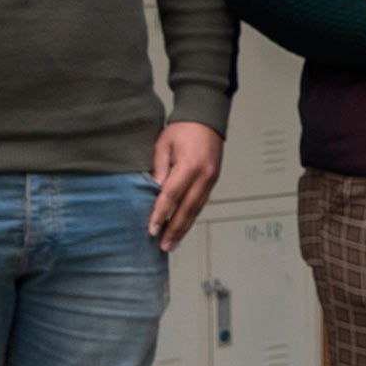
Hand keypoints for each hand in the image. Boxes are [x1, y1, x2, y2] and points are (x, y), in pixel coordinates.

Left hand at [146, 121, 223, 248]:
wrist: (206, 119)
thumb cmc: (183, 129)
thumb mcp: (163, 145)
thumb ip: (158, 169)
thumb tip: (153, 193)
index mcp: (190, 165)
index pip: (172, 195)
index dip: (161, 214)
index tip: (152, 229)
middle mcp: (204, 175)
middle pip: (188, 209)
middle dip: (175, 229)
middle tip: (165, 246)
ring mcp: (211, 180)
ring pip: (197, 209)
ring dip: (184, 227)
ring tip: (173, 243)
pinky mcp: (213, 181)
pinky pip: (201, 203)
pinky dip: (191, 217)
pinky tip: (183, 226)